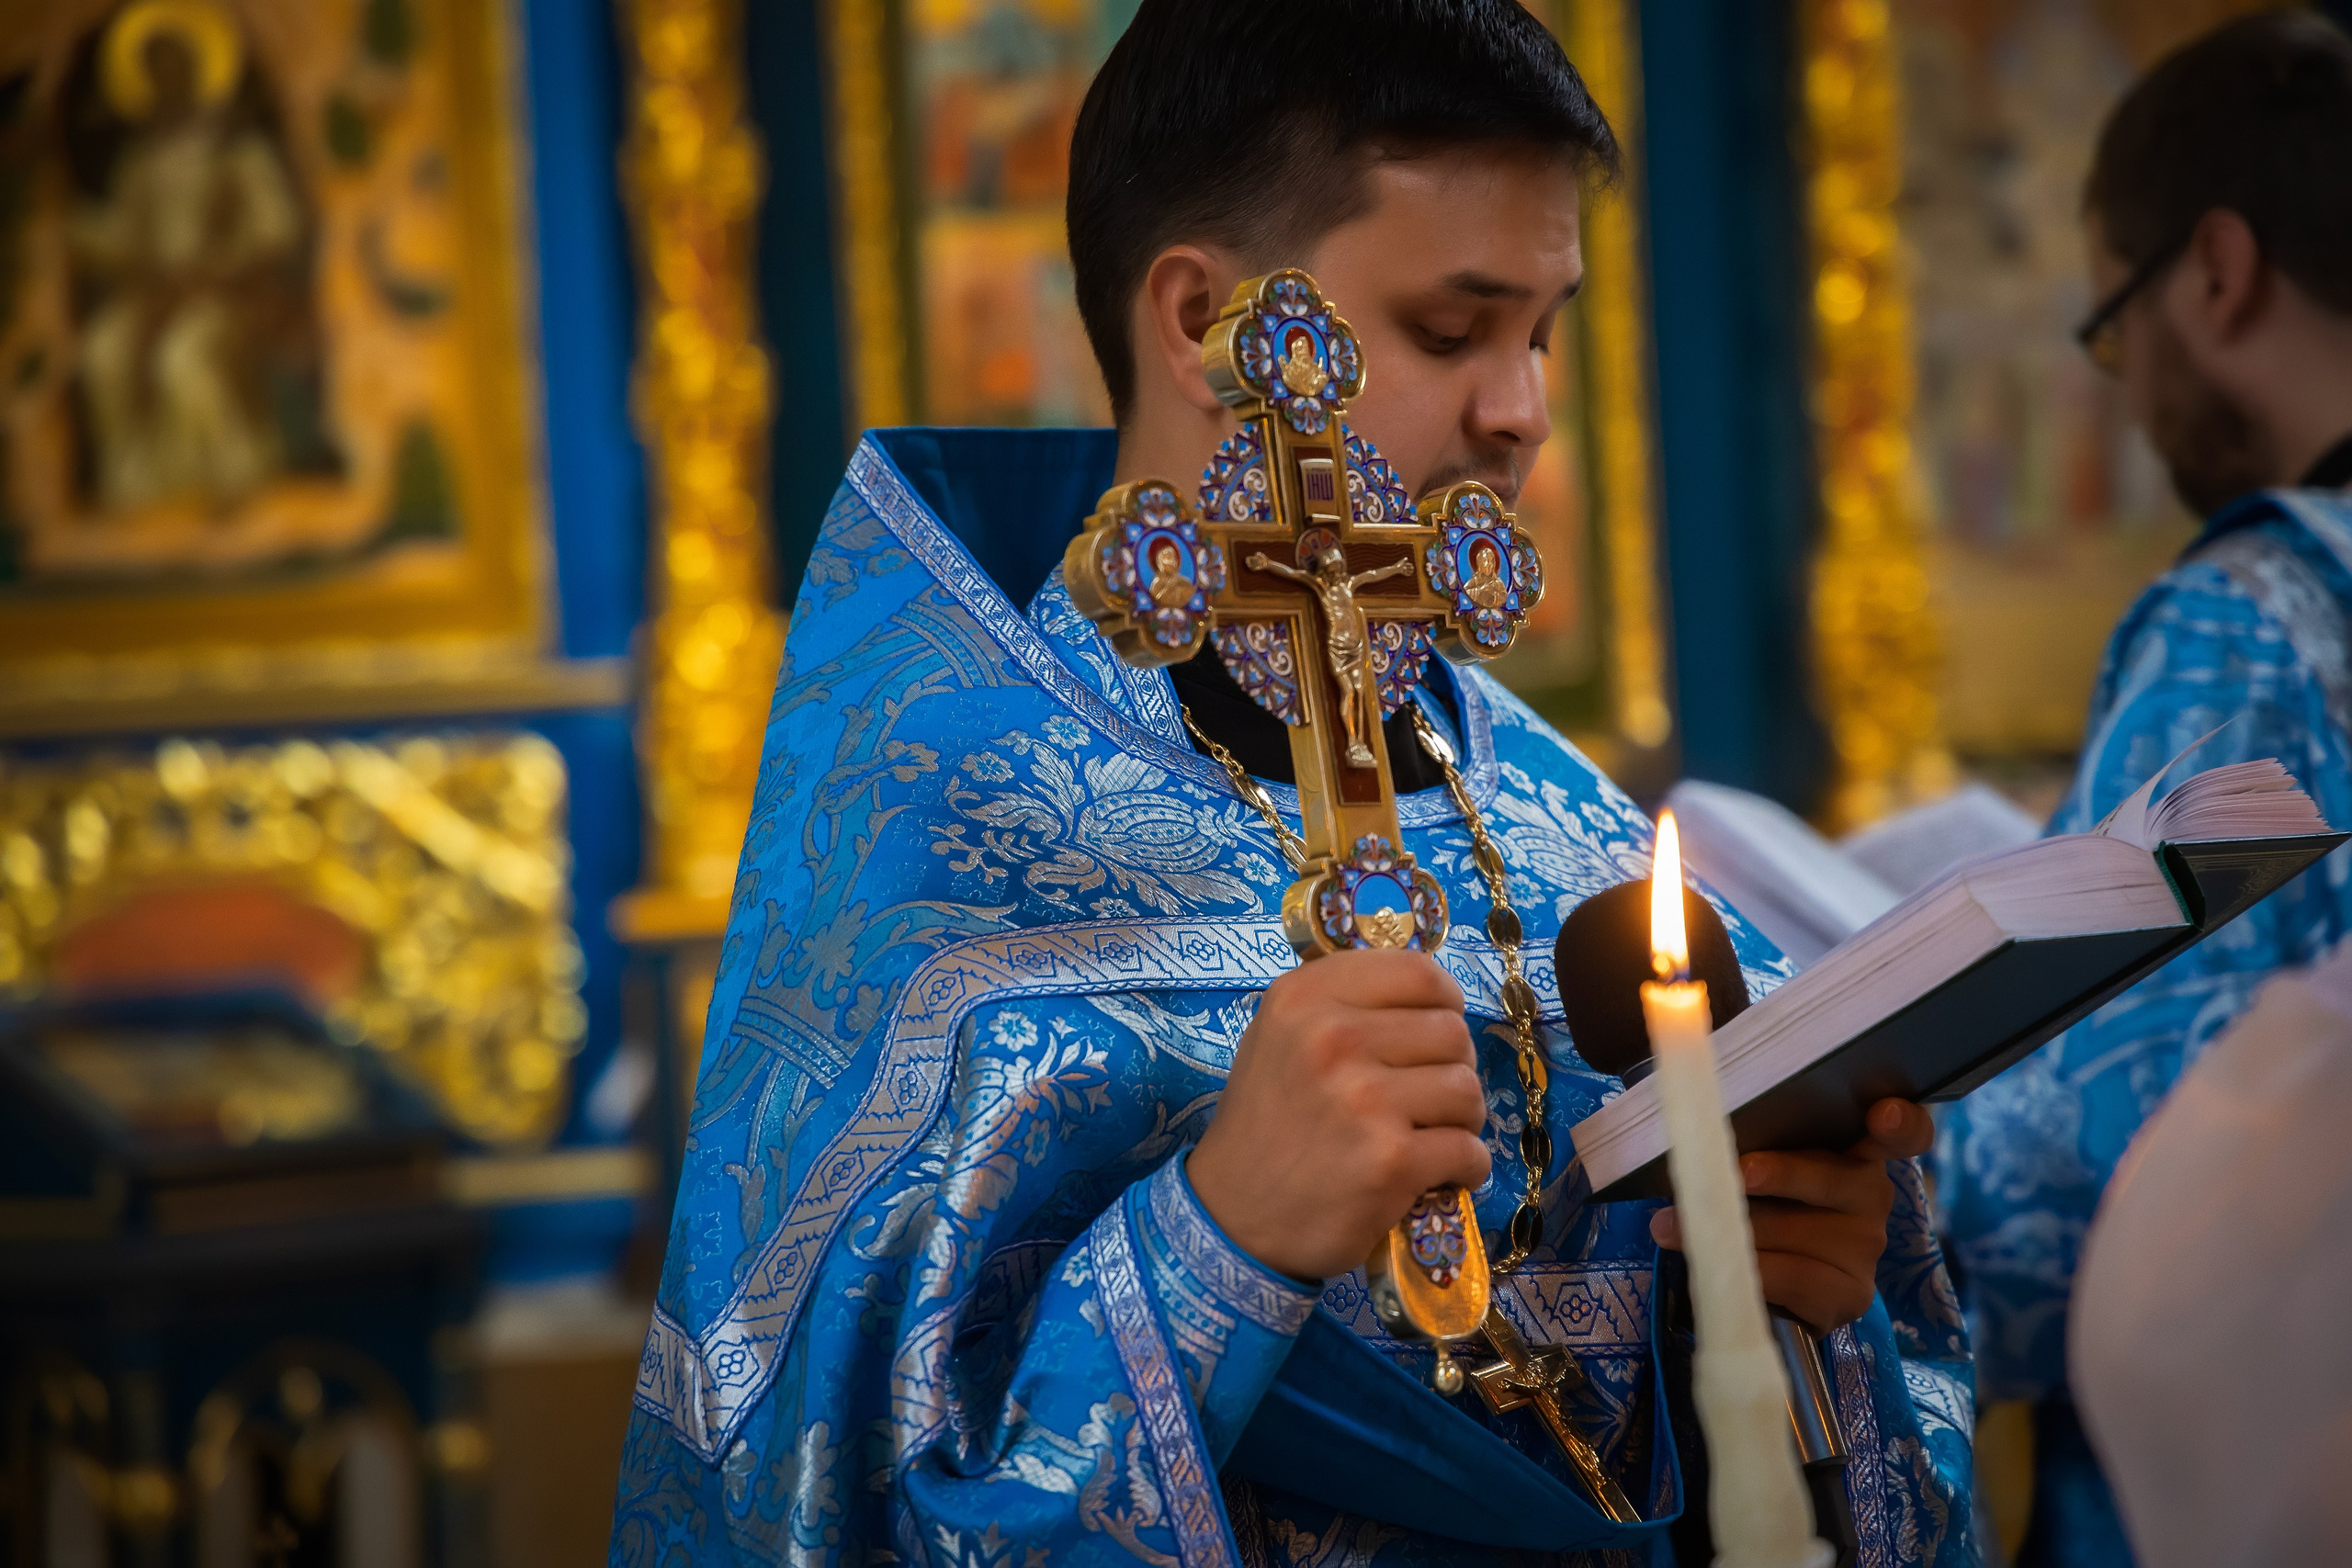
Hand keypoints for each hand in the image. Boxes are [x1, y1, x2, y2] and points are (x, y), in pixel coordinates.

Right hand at [1189, 949, 1491, 1280]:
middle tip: (1432, 1097)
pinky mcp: (1391, 1160)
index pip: (1419, 973)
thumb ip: (1343, 1004)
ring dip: (1463, 1119)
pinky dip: (1467, 1167)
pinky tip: (1442, 1175)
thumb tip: (1430, 994)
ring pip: (1466, 1089)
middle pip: (1452, 1032)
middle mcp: (1332, 1038)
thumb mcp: (1280, 1036)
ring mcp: (1364, 1100)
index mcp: (1304, 998)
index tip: (1439, 1030)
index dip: (1446, 1002)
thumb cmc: (1266, 1122)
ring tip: (1434, 1136)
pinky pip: (1469, 1150)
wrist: (1233, 1215)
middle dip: (1454, 1067)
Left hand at [1648, 1097, 1933, 1333]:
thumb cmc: (1759, 1205)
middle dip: (1776, 1174)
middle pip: (1831, 1177)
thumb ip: (1746, 1145)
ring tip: (1672, 1226)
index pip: (1904, 1131)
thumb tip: (1694, 1137)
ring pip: (1797, 1230)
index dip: (1900, 1121)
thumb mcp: (1758, 1168)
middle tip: (1733, 1175)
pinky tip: (1711, 1266)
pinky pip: (1791, 1278)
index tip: (1880, 1114)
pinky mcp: (1849, 1293)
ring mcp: (1866, 1247)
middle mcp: (1872, 1194)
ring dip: (1731, 1228)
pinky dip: (1745, 1270)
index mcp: (1856, 1151)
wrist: (1767, 1284)